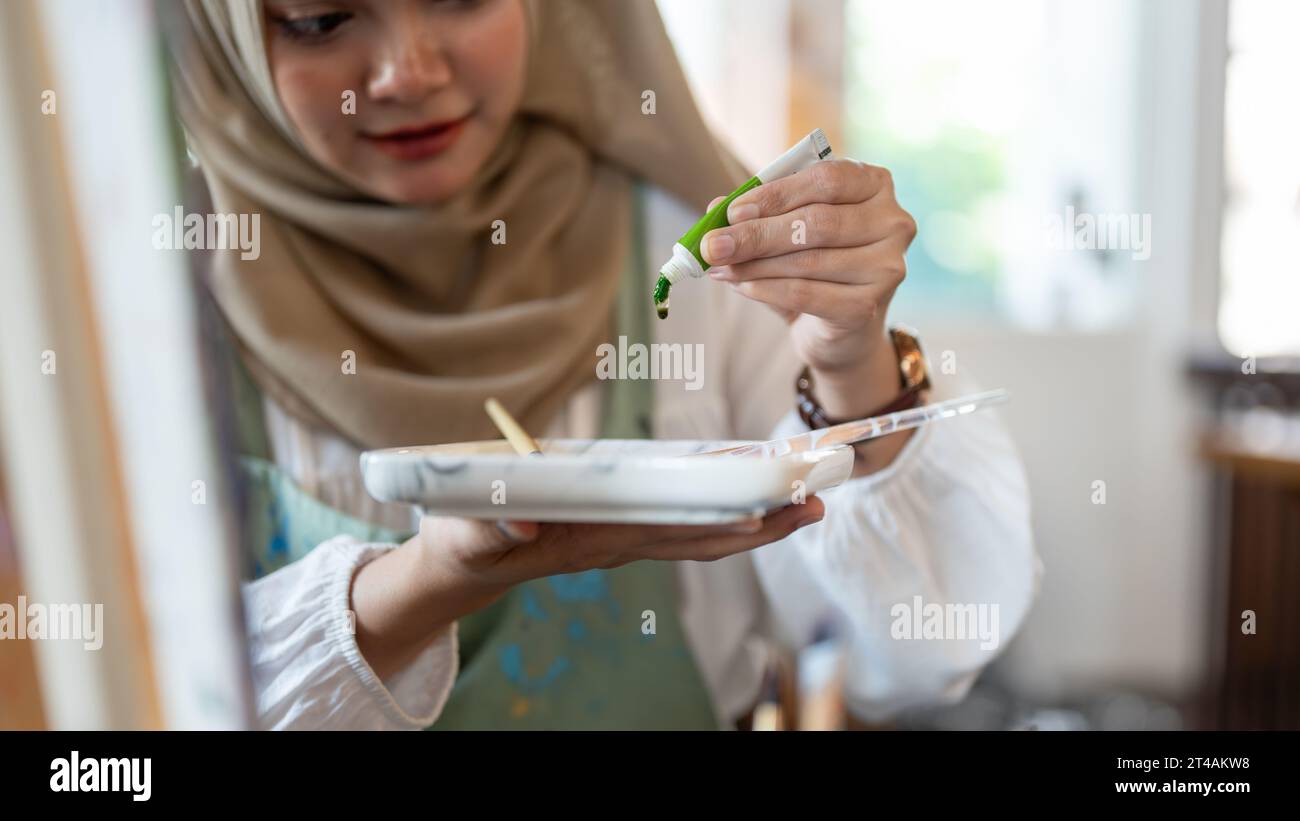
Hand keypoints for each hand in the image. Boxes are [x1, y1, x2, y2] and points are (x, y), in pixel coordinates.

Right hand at [351, 499, 825, 676]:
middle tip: (817, 500)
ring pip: (701, 532)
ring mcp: (624, 539)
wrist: (462, 564)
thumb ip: (492, 527)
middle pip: (704, 534)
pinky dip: (720, 511)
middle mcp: (621, 542)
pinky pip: (682, 523)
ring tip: (804, 502)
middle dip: (762, 521)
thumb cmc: (466, 540)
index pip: (673, 529)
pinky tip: (746, 497)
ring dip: (754, 519)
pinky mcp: (619, 530)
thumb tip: (522, 522)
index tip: (769, 506)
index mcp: (595, 538)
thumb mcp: (469, 531)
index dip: (722, 520)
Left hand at [701, 160, 916, 422]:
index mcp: (876, 185)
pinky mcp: (868, 306)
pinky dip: (767, 289)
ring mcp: (886, 267)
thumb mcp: (789, 230)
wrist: (842, 329)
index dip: (776, 194)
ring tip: (719, 267)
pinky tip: (741, 286)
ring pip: (808, 260)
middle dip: (756, 234)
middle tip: (713, 244)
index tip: (732, 210)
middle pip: (817, 221)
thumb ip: (760, 214)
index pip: (826, 179)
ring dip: (754, 264)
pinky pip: (807, 293)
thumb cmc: (817, 264)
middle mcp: (892, 222)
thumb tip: (714, 208)